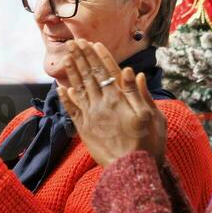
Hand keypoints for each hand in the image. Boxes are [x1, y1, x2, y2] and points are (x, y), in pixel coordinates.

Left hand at [56, 41, 166, 166]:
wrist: (130, 170)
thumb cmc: (147, 143)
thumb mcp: (150, 117)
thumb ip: (139, 94)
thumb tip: (133, 72)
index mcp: (119, 99)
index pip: (107, 72)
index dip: (99, 56)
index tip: (92, 43)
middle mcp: (102, 104)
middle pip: (90, 76)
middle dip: (82, 58)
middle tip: (74, 43)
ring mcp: (91, 116)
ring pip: (78, 89)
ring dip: (72, 72)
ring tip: (67, 57)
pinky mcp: (84, 129)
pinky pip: (72, 110)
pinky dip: (66, 98)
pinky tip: (61, 87)